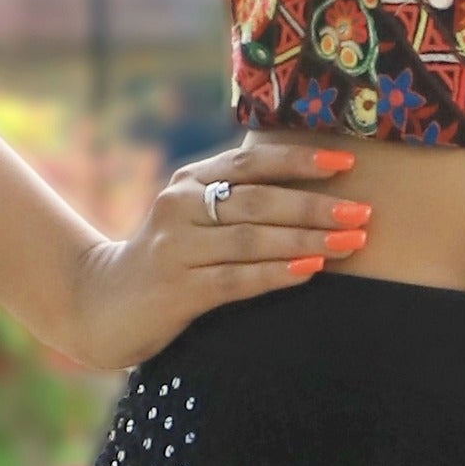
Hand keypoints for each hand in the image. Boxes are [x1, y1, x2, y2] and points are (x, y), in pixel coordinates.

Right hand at [59, 136, 367, 369]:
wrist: (102, 305)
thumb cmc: (167, 259)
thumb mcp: (193, 218)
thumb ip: (236, 200)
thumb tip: (313, 191)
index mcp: (189, 181)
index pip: (251, 164)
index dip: (299, 161)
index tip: (346, 163)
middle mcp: (179, 208)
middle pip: (258, 201)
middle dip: (315, 206)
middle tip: (362, 212)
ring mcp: (176, 249)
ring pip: (251, 240)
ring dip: (306, 241)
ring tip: (352, 243)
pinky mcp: (176, 291)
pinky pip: (235, 280)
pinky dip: (274, 274)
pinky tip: (309, 272)